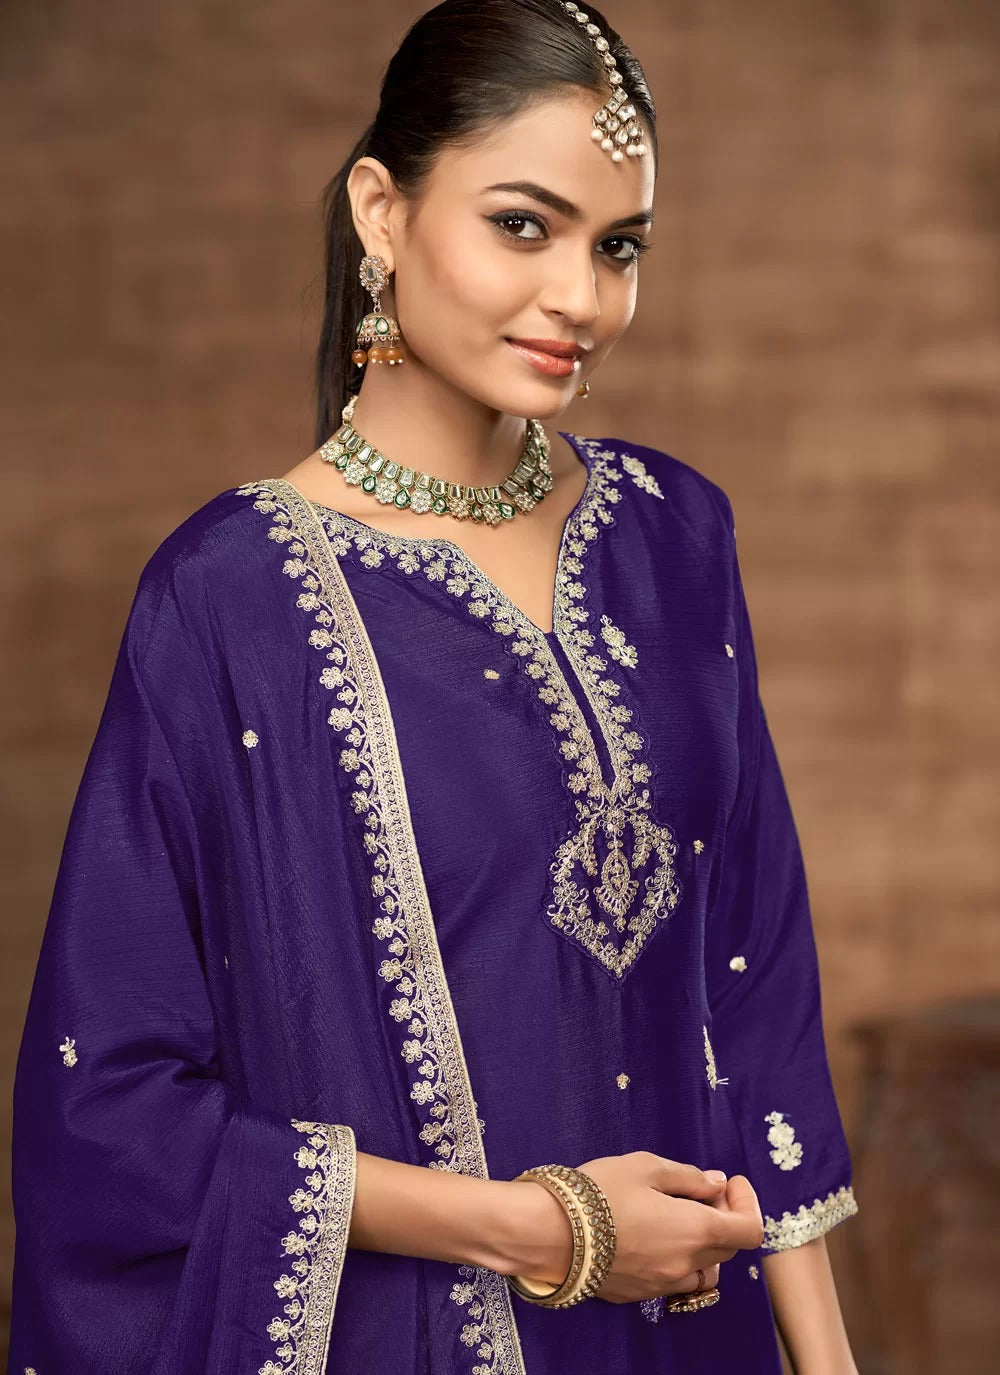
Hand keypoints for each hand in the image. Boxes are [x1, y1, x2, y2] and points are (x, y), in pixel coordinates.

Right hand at [515, 1150, 763, 1305]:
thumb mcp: (645, 1168)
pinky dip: (677, 1261)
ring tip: (678, 1220)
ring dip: (704, 1247)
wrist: (549, 1233)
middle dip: (724, 1218)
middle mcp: (686, 1265)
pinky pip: (674, 1281)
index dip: (748, 1204)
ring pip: (704, 1273)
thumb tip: (717, 1183)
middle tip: (700, 1192)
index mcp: (695, 1230)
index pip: (749, 1230)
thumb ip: (688, 1177)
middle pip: (728, 1249)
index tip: (728, 1183)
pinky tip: (651, 1237)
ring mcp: (662, 1285)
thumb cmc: (599, 1192)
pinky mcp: (639, 1295)